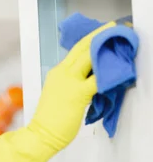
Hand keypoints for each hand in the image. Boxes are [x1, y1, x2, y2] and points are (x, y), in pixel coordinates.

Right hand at [28, 22, 114, 150]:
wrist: (41, 134)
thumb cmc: (50, 119)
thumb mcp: (59, 93)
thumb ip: (73, 82)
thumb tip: (92, 77)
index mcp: (57, 72)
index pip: (76, 50)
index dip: (91, 39)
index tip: (104, 31)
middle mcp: (62, 72)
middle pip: (83, 47)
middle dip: (100, 35)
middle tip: (115, 28)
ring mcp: (69, 82)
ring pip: (90, 57)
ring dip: (106, 48)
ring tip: (120, 42)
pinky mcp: (78, 93)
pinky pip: (99, 79)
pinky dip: (110, 73)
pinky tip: (120, 69)